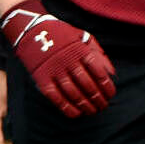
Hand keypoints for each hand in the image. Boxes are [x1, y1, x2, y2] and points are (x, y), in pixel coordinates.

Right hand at [2, 0, 115, 118]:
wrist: (32, 29)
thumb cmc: (62, 34)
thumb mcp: (83, 37)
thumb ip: (98, 53)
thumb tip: (112, 73)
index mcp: (81, 51)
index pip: (99, 73)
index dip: (107, 87)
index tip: (111, 95)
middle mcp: (69, 62)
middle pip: (88, 85)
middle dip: (98, 99)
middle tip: (103, 106)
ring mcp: (54, 70)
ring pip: (73, 93)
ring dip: (84, 105)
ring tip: (92, 111)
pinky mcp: (41, 77)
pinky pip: (55, 96)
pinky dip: (66, 107)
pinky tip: (75, 114)